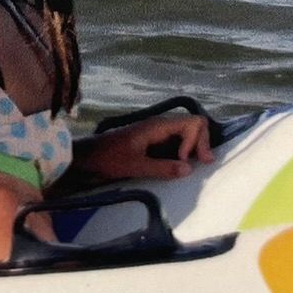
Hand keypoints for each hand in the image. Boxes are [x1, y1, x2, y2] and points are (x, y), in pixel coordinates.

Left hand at [77, 113, 214, 182]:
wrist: (88, 158)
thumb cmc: (109, 159)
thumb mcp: (135, 166)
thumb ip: (162, 168)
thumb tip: (189, 169)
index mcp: (158, 126)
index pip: (192, 123)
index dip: (196, 141)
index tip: (184, 160)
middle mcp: (161, 126)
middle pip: (194, 124)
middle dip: (202, 141)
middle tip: (204, 162)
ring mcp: (159, 133)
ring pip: (188, 132)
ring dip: (196, 146)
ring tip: (197, 163)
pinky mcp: (155, 142)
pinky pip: (178, 141)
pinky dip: (187, 149)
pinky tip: (184, 163)